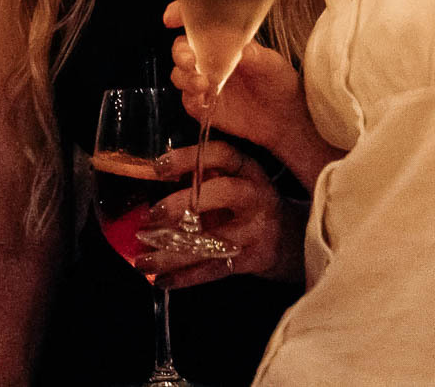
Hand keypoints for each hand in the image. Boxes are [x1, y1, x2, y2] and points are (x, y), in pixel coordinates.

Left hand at [133, 141, 304, 287]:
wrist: (292, 238)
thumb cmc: (247, 204)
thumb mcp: (233, 180)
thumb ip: (201, 177)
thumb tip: (148, 181)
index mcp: (246, 169)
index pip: (221, 155)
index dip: (188, 158)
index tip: (158, 167)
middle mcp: (255, 194)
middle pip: (222, 193)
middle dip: (182, 204)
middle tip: (149, 216)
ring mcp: (258, 228)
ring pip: (212, 240)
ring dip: (173, 253)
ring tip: (143, 260)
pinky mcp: (256, 258)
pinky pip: (215, 269)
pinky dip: (186, 277)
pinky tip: (162, 280)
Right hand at [163, 1, 340, 190]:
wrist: (284, 118)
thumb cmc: (279, 82)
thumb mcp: (270, 63)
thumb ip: (251, 54)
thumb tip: (235, 45)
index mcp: (222, 39)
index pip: (195, 21)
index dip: (179, 14)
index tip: (171, 18)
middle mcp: (208, 58)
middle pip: (180, 48)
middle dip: (180, 52)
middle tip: (190, 60)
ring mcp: (203, 81)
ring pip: (179, 74)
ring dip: (185, 77)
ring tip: (204, 84)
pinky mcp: (202, 104)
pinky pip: (187, 99)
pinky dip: (191, 97)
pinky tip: (205, 99)